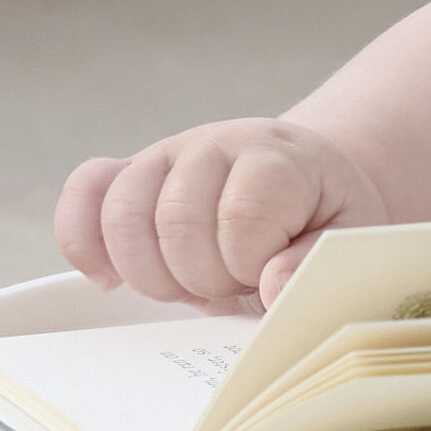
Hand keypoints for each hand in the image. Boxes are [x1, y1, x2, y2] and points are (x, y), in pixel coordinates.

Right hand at [52, 115, 381, 312]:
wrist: (304, 185)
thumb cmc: (323, 220)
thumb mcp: (346, 240)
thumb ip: (315, 262)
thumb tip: (272, 285)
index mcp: (276, 158)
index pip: (241, 217)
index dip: (248, 268)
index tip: (266, 278)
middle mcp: (215, 144)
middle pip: (176, 221)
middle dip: (203, 278)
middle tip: (233, 285)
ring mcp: (165, 155)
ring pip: (121, 216)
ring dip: (150, 273)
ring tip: (187, 285)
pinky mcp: (130, 172)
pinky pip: (84, 194)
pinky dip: (84, 242)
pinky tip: (108, 280)